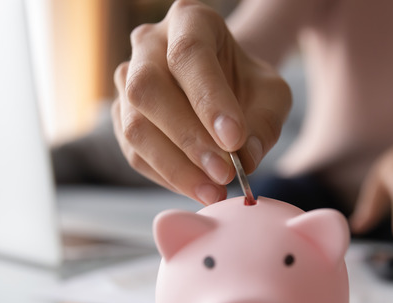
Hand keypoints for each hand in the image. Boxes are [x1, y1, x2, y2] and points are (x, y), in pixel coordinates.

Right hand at [111, 0, 291, 204]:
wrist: (225, 88)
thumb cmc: (247, 85)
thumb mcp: (272, 95)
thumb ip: (265, 122)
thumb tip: (247, 158)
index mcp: (189, 20)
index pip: (189, 54)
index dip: (209, 99)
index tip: (234, 140)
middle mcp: (148, 44)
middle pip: (148, 88)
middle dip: (188, 138)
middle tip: (224, 173)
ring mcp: (126, 80)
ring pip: (135, 126)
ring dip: (175, 166)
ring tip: (214, 190)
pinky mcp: (121, 117)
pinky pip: (134, 153)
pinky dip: (167, 177)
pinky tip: (198, 188)